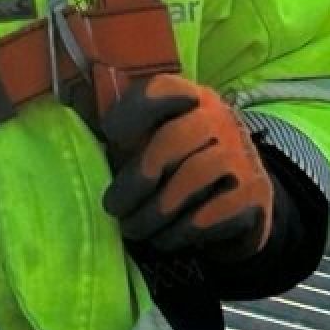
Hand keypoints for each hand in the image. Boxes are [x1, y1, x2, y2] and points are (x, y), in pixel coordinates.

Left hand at [101, 73, 273, 259]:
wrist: (243, 198)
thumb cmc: (182, 163)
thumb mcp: (156, 138)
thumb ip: (122, 132)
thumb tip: (77, 125)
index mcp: (189, 97)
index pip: (161, 90)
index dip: (132, 110)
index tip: (109, 134)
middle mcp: (219, 119)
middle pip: (172, 140)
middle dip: (135, 179)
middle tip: (112, 207)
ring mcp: (240, 156)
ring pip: (189, 180)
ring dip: (153, 212)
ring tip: (132, 229)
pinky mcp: (253, 196)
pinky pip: (209, 214)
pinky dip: (178, 231)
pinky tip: (162, 239)